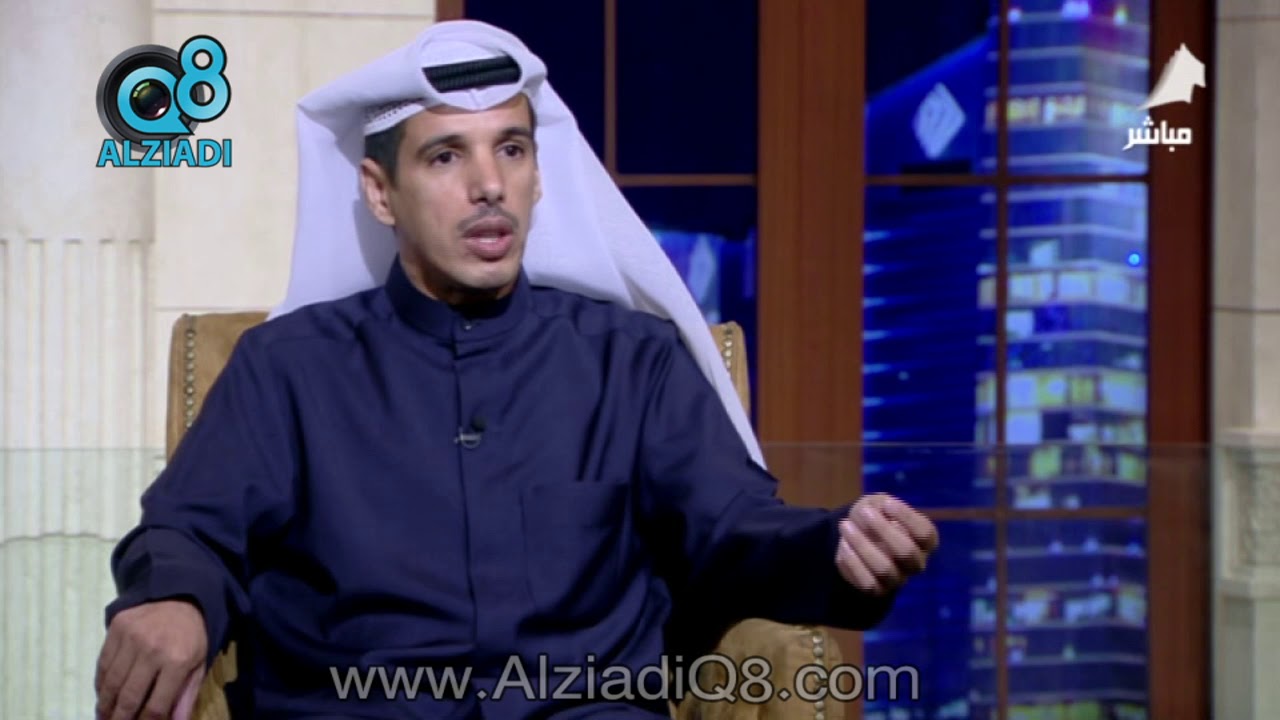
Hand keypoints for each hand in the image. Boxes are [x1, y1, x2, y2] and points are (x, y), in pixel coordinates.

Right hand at [96, 599, 206, 719]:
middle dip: (119, 718)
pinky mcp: (116, 628)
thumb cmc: (192, 634)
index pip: (156, 705)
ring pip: (111, 682)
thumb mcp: (198, 663)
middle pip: (129, 697)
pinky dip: (101, 683)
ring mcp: (131, 638)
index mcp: (177, 661)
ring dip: (105, 705)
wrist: (181, 594)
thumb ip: (186, 695)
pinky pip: (103, 663)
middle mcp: (152, 650)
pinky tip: (103, 694)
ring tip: (104, 717)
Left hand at [835, 493, 938, 595]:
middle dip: (883, 530)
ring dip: (862, 545)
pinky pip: (867, 582)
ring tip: (845, 525)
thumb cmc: (876, 515)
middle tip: (864, 512)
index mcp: (925, 541)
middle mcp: (916, 562)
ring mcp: (898, 579)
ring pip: (884, 569)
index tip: (886, 503)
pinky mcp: (879, 590)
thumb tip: (879, 511)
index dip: (906, 517)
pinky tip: (844, 544)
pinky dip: (852, 562)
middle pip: (906, 552)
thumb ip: (881, 505)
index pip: (925, 533)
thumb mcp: (880, 503)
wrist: (858, 533)